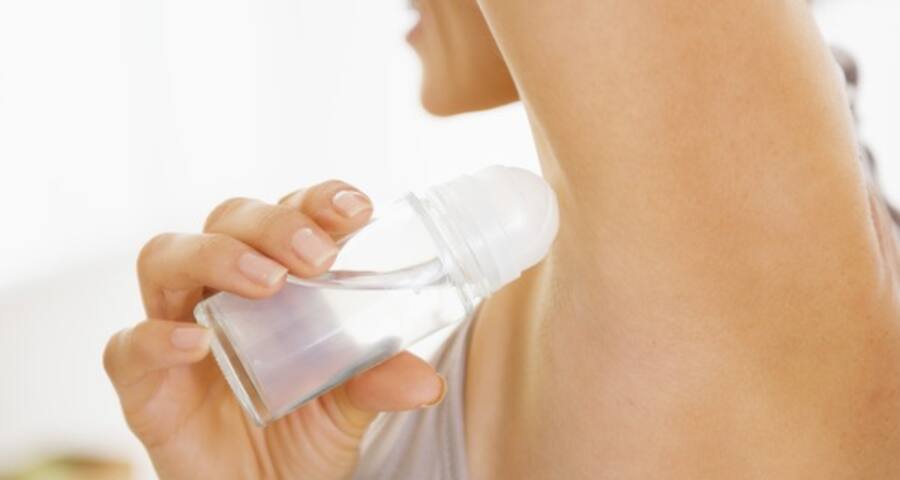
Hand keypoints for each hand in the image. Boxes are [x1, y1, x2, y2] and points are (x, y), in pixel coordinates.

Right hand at [104, 181, 445, 478]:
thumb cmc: (302, 434)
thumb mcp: (350, 405)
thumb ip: (378, 382)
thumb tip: (425, 382)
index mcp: (279, 278)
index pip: (290, 214)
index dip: (317, 200)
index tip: (358, 210)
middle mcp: (222, 289)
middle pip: (228, 220)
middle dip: (271, 223)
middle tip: (315, 256)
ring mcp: (177, 327)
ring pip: (167, 257)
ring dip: (217, 256)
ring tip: (266, 283)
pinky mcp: (144, 382)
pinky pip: (130, 346)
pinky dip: (159, 338)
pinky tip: (198, 345)